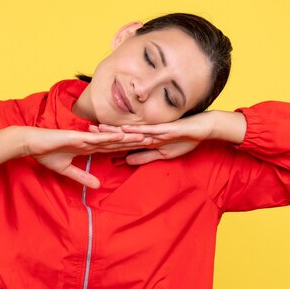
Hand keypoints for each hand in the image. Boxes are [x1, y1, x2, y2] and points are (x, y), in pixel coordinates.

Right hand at [24, 127, 150, 187]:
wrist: (31, 144)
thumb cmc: (46, 154)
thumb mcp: (67, 170)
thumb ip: (82, 176)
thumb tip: (97, 186)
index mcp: (89, 147)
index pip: (113, 148)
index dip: (128, 147)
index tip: (143, 147)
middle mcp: (90, 140)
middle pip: (117, 141)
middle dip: (134, 141)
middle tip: (154, 139)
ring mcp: (85, 137)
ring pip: (111, 138)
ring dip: (127, 137)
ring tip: (144, 136)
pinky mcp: (77, 137)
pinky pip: (96, 138)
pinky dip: (109, 137)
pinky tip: (121, 136)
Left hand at [90, 112, 215, 164]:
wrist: (203, 129)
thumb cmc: (185, 140)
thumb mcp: (162, 153)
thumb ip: (145, 157)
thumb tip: (126, 160)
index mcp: (145, 138)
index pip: (123, 140)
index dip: (108, 140)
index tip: (92, 139)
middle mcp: (147, 132)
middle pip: (122, 133)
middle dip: (105, 132)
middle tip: (87, 129)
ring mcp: (155, 129)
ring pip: (131, 130)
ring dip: (115, 129)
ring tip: (99, 128)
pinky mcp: (164, 128)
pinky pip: (148, 129)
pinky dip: (135, 130)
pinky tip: (124, 128)